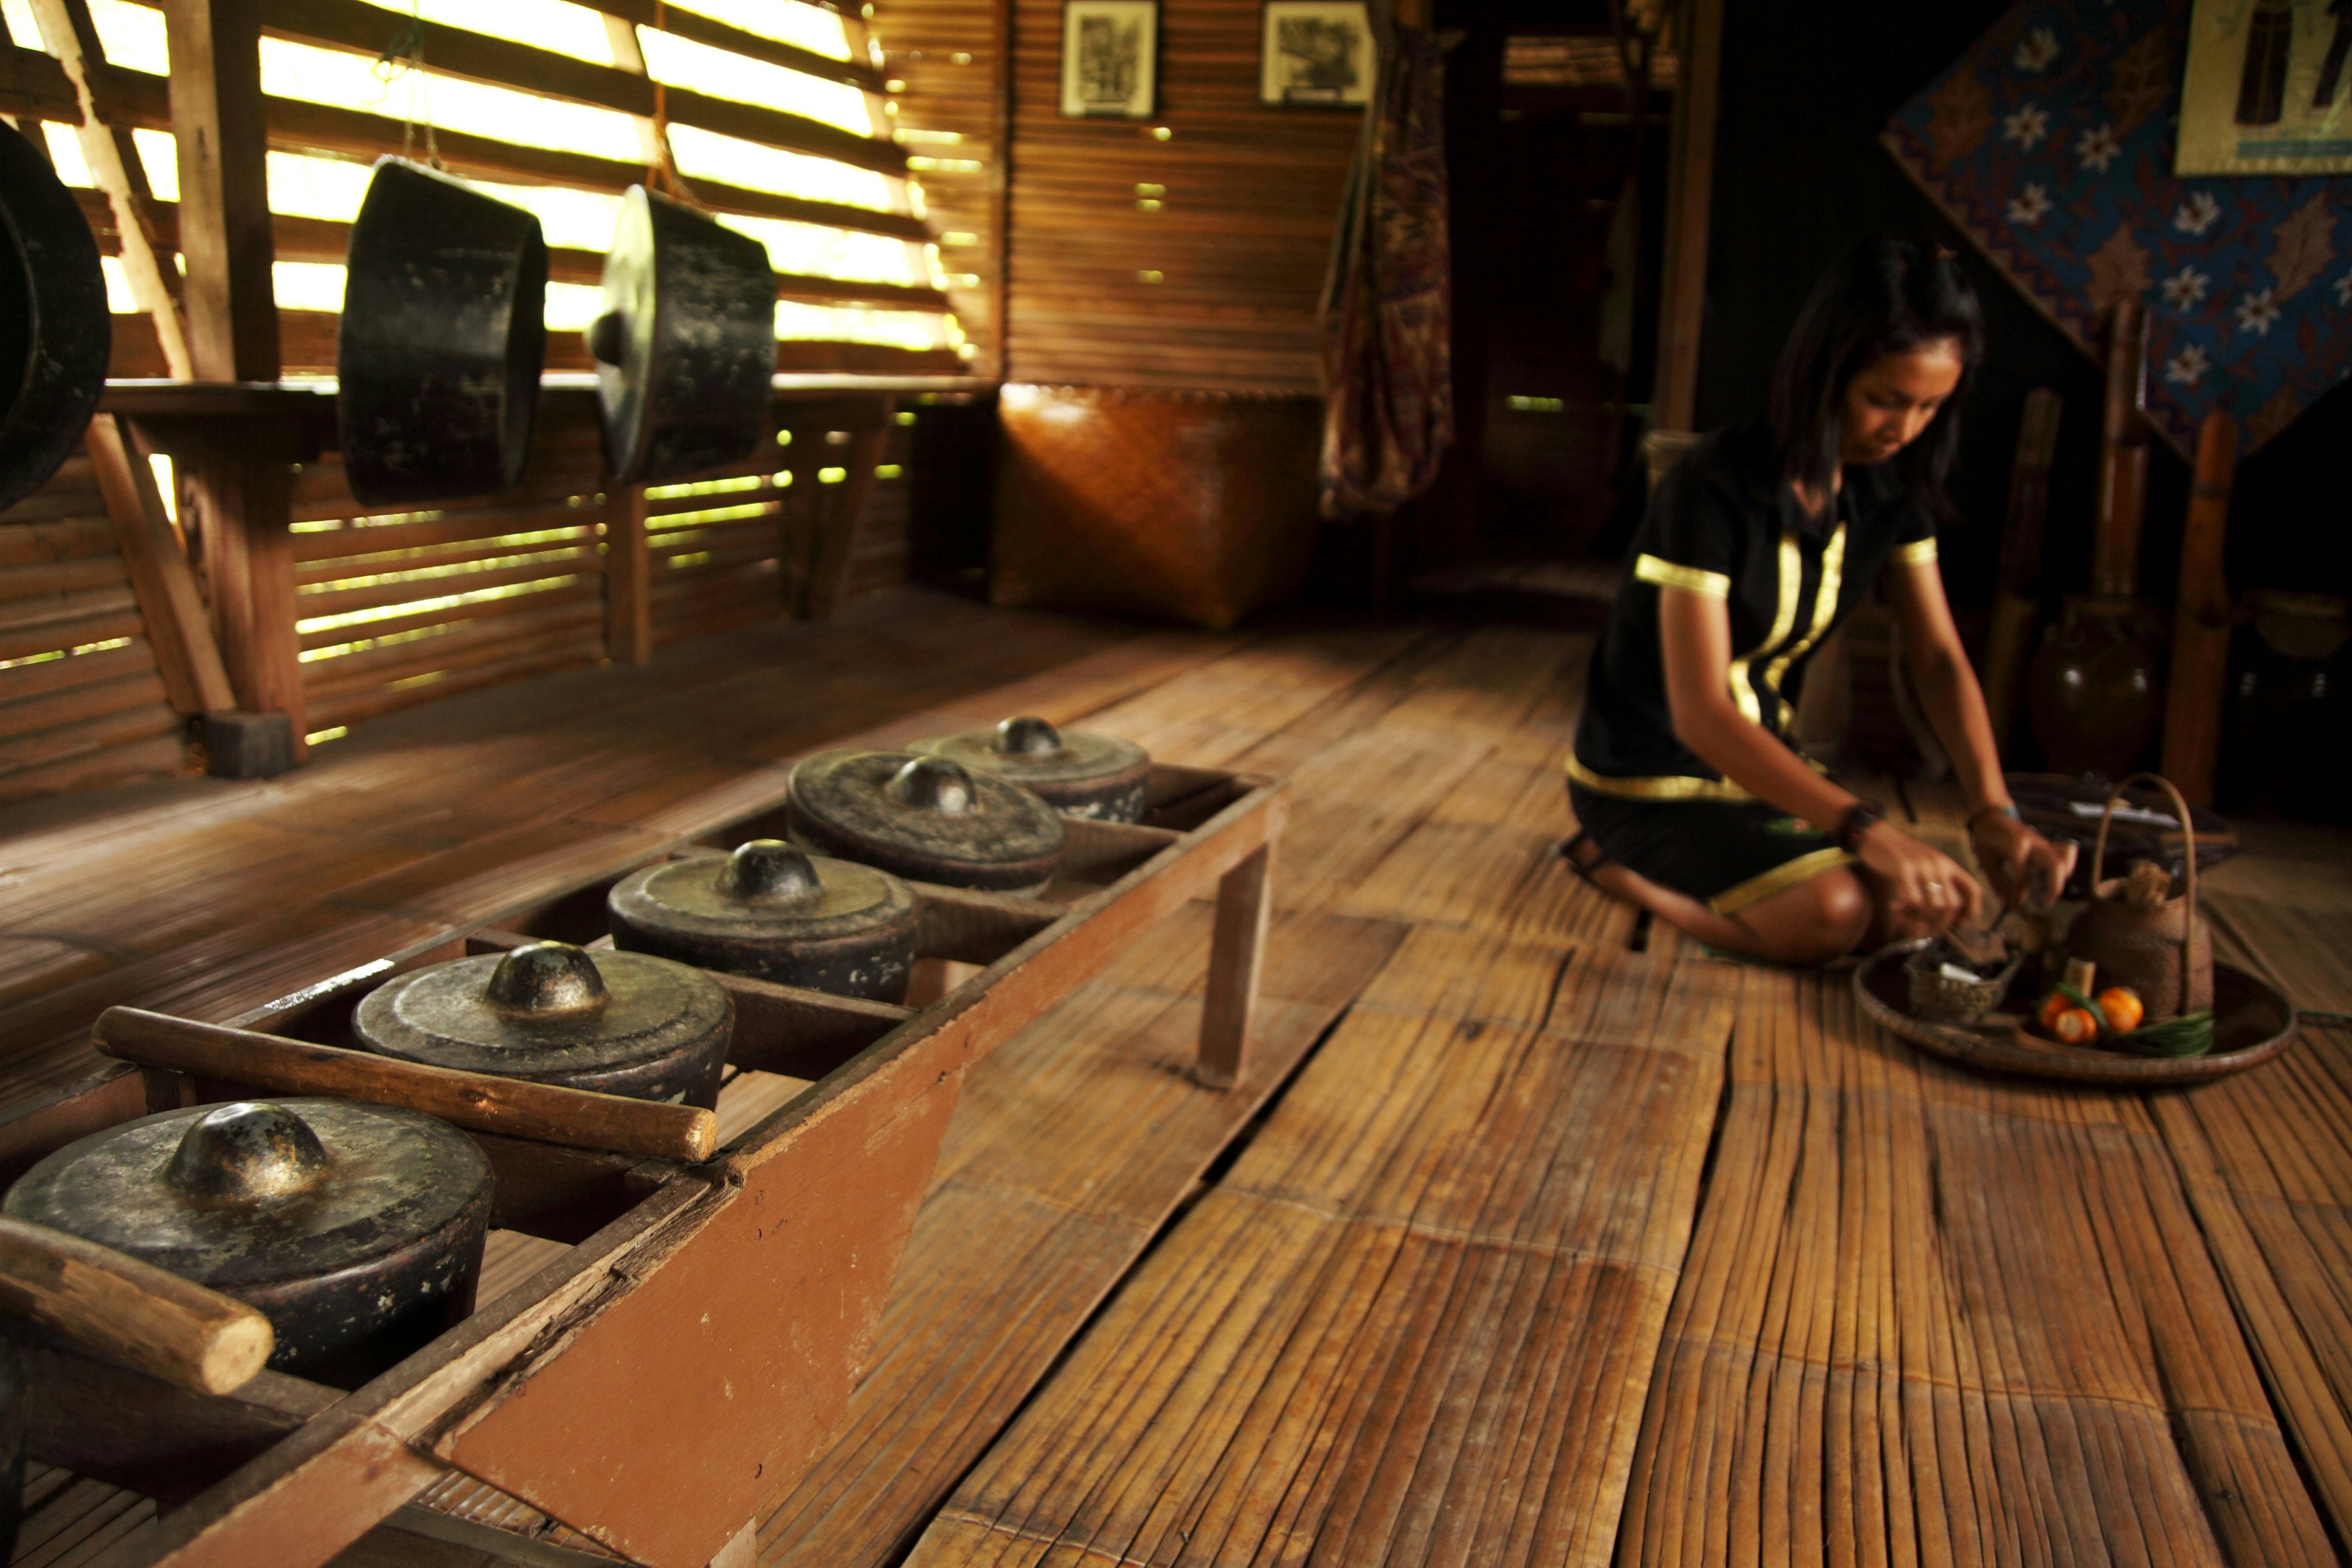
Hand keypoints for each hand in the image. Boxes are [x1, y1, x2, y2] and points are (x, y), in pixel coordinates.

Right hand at [1854, 820, 1980, 938]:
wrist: (1876, 835)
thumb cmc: (1899, 855)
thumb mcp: (1925, 866)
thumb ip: (1936, 884)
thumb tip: (1941, 915)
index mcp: (1948, 865)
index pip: (1973, 890)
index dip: (1972, 911)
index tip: (1961, 924)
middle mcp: (1940, 864)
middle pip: (1953, 905)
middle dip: (1941, 924)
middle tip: (1925, 928)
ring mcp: (1923, 866)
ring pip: (1935, 906)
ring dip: (1922, 919)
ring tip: (1907, 917)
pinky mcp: (1904, 868)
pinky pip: (1913, 900)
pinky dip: (1906, 911)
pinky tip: (1895, 907)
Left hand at [1968, 810, 2076, 911]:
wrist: (1992, 815)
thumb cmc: (1986, 839)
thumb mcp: (1986, 860)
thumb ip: (1999, 883)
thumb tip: (2011, 906)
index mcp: (2015, 845)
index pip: (2023, 875)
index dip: (2018, 894)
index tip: (2013, 907)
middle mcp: (2034, 842)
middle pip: (2055, 865)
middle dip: (2054, 888)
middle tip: (2043, 903)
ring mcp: (2043, 841)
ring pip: (2065, 857)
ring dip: (2062, 877)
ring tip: (2049, 890)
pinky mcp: (2048, 843)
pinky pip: (2066, 852)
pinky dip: (2066, 865)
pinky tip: (2053, 877)